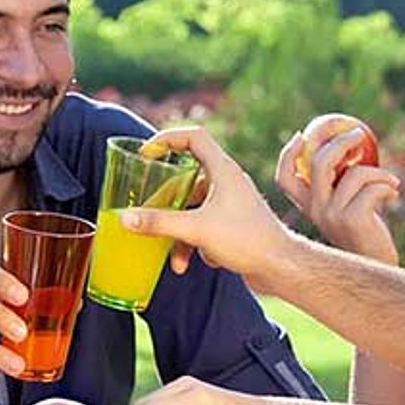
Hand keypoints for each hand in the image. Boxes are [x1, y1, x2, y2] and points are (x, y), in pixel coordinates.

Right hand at [116, 126, 296, 287]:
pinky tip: (201, 261)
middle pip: (187, 176)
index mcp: (223, 170)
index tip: (146, 152)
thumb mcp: (196, 229)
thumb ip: (158, 223)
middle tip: (147, 207)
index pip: (194, 137)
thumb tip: (124, 218)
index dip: (167, 138)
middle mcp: (228, 181)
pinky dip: (195, 242)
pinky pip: (204, 225)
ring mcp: (231, 202)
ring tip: (176, 259)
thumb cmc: (247, 240)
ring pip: (193, 208)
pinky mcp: (233, 223)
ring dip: (179, 232)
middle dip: (166, 199)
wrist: (280, 268)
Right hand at [275, 128, 401, 264]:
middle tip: (358, 133)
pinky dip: (387, 185)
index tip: (302, 134)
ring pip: (354, 173)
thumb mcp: (344, 206)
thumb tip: (345, 144)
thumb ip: (338, 184)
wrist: (376, 262)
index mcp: (309, 206)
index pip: (285, 177)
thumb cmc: (364, 230)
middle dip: (340, 141)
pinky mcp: (353, 219)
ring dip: (379, 172)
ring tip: (390, 180)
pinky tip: (394, 193)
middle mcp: (316, 210)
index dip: (288, 153)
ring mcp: (332, 215)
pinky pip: (372, 187)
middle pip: (319, 163)